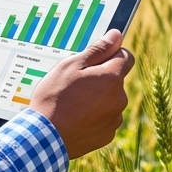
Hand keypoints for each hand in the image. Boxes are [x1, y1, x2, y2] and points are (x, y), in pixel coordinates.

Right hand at [30, 30, 134, 158]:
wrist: (44, 136)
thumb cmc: (55, 96)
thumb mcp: (72, 66)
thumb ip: (98, 50)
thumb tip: (117, 35)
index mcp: (112, 78)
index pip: (126, 57)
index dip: (112, 54)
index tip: (95, 60)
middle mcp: (119, 98)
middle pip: (116, 80)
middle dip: (101, 78)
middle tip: (76, 84)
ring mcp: (114, 119)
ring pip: (110, 101)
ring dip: (98, 98)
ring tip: (73, 103)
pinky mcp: (107, 135)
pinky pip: (105, 119)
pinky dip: (94, 117)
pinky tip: (76, 118)